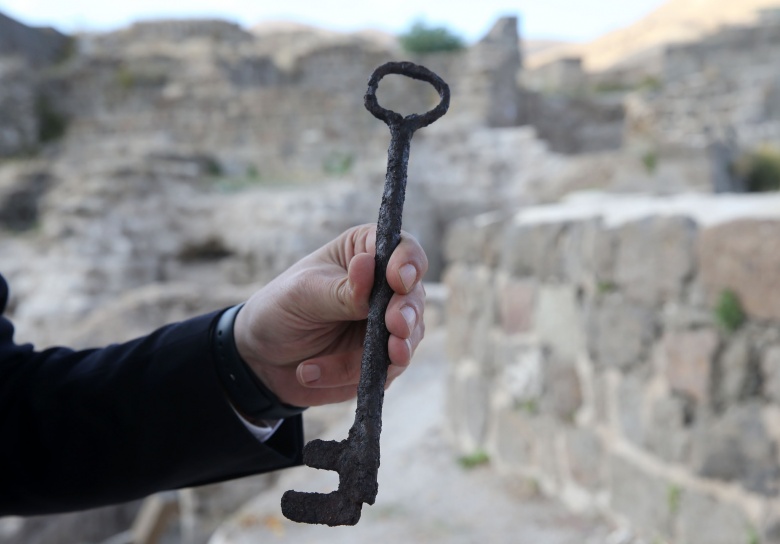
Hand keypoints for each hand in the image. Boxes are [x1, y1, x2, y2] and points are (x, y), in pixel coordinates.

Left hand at [233, 224, 427, 406]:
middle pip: (414, 296)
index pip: (403, 250)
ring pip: (407, 338)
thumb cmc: (281, 308)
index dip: (408, 263)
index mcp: (366, 253)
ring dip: (392, 352)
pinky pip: (383, 370)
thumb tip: (368, 265)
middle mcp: (384, 288)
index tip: (398, 281)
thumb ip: (341, 289)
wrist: (261, 358)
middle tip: (394, 327)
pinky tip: (313, 373)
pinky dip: (350, 374)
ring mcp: (387, 326)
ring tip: (373, 361)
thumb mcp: (303, 293)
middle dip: (406, 314)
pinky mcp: (382, 360)